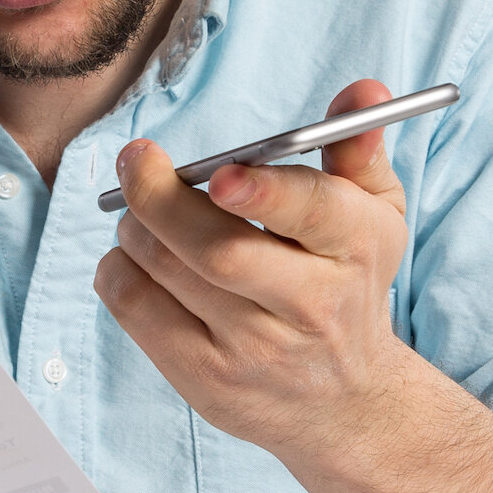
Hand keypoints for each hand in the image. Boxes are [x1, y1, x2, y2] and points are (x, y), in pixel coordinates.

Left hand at [93, 78, 415, 456]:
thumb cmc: (348, 284)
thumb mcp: (374, 216)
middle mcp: (313, 306)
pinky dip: (118, 269)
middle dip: (161, 198)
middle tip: (137, 160)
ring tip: (140, 209)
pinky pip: (136, 310)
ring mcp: (256, 351)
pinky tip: (135, 255)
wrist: (345, 402)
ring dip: (137, 225)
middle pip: (220, 251)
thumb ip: (358, 148)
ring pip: (168, 272)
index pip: (314, 216)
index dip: (263, 191)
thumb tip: (364, 91)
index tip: (220, 173)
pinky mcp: (208, 381)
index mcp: (357, 249)